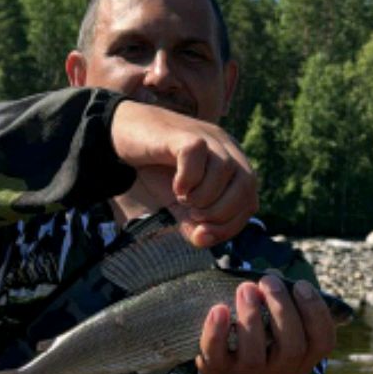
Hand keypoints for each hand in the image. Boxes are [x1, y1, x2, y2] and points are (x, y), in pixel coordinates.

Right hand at [110, 102, 256, 246]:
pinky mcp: (184, 134)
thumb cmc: (157, 170)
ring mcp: (206, 137)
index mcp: (233, 165)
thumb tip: (203, 239)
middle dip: (221, 213)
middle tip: (193, 215)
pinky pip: (197, 156)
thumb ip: (194, 225)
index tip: (202, 234)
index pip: (249, 201)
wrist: (123, 134)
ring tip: (183, 198)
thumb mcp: (178, 206)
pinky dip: (188, 179)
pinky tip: (176, 185)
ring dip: (204, 196)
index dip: (231, 226)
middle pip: (247, 185)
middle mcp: (226, 147)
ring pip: (225, 171)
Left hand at [196, 275, 334, 373]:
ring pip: (254, 354)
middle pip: (292, 347)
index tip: (301, 285)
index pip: (323, 341)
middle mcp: (281, 369)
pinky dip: (216, 332)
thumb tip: (272, 274)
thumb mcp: (281, 324)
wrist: (229, 372)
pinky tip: (219, 309)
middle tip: (269, 281)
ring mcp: (249, 373)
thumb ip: (282, 301)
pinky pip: (217, 355)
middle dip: (282, 309)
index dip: (315, 312)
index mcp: (304, 356)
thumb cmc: (263, 337)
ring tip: (246, 288)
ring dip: (251, 317)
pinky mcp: (220, 370)